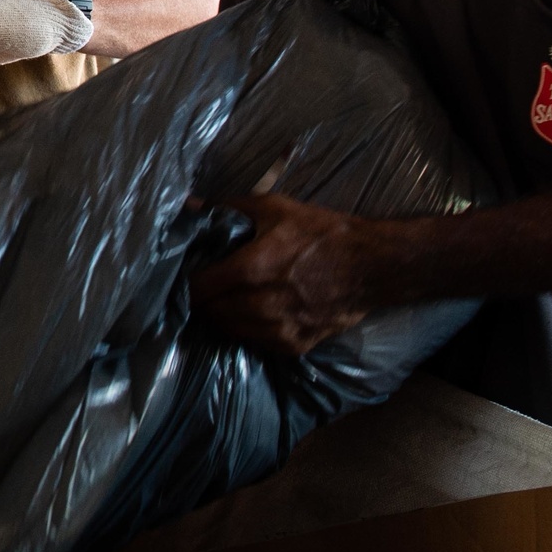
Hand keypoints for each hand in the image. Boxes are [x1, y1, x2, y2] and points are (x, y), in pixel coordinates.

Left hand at [189, 194, 380, 355]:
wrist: (372, 267)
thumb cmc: (322, 233)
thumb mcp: (276, 208)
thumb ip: (229, 207)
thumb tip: (191, 206)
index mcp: (254, 268)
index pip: (200, 287)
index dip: (185, 282)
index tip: (180, 276)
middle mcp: (263, 304)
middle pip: (210, 311)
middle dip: (199, 300)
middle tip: (197, 288)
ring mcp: (280, 329)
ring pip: (229, 329)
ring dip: (219, 316)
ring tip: (218, 300)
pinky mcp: (295, 345)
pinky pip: (254, 342)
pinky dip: (243, 329)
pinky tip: (245, 313)